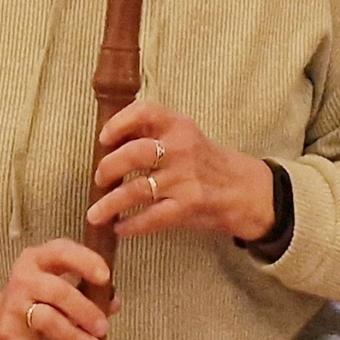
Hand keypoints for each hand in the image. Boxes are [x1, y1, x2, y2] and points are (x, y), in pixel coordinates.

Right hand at [0, 239, 112, 339]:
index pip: (62, 252)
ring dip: (73, 336)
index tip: (105, 277)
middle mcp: (24, 280)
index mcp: (38, 258)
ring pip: (47, 321)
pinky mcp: (11, 339)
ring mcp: (15, 309)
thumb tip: (113, 301)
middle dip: (83, 309)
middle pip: (56, 291)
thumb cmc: (39, 295)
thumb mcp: (59, 280)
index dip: (85, 262)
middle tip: (102, 326)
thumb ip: (87, 287)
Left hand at [87, 98, 276, 243]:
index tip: (104, 138)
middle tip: (99, 179)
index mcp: (179, 125)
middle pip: (134, 153)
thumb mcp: (187, 137)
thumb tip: (112, 142)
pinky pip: (149, 218)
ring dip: (110, 203)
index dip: (119, 122)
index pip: (145, 111)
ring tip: (95, 214)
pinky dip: (130, 225)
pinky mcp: (186, 207)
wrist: (244, 190)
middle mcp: (181, 148)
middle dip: (108, 168)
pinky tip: (120, 228)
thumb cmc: (209, 162)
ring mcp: (184, 179)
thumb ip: (156, 135)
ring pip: (136, 189)